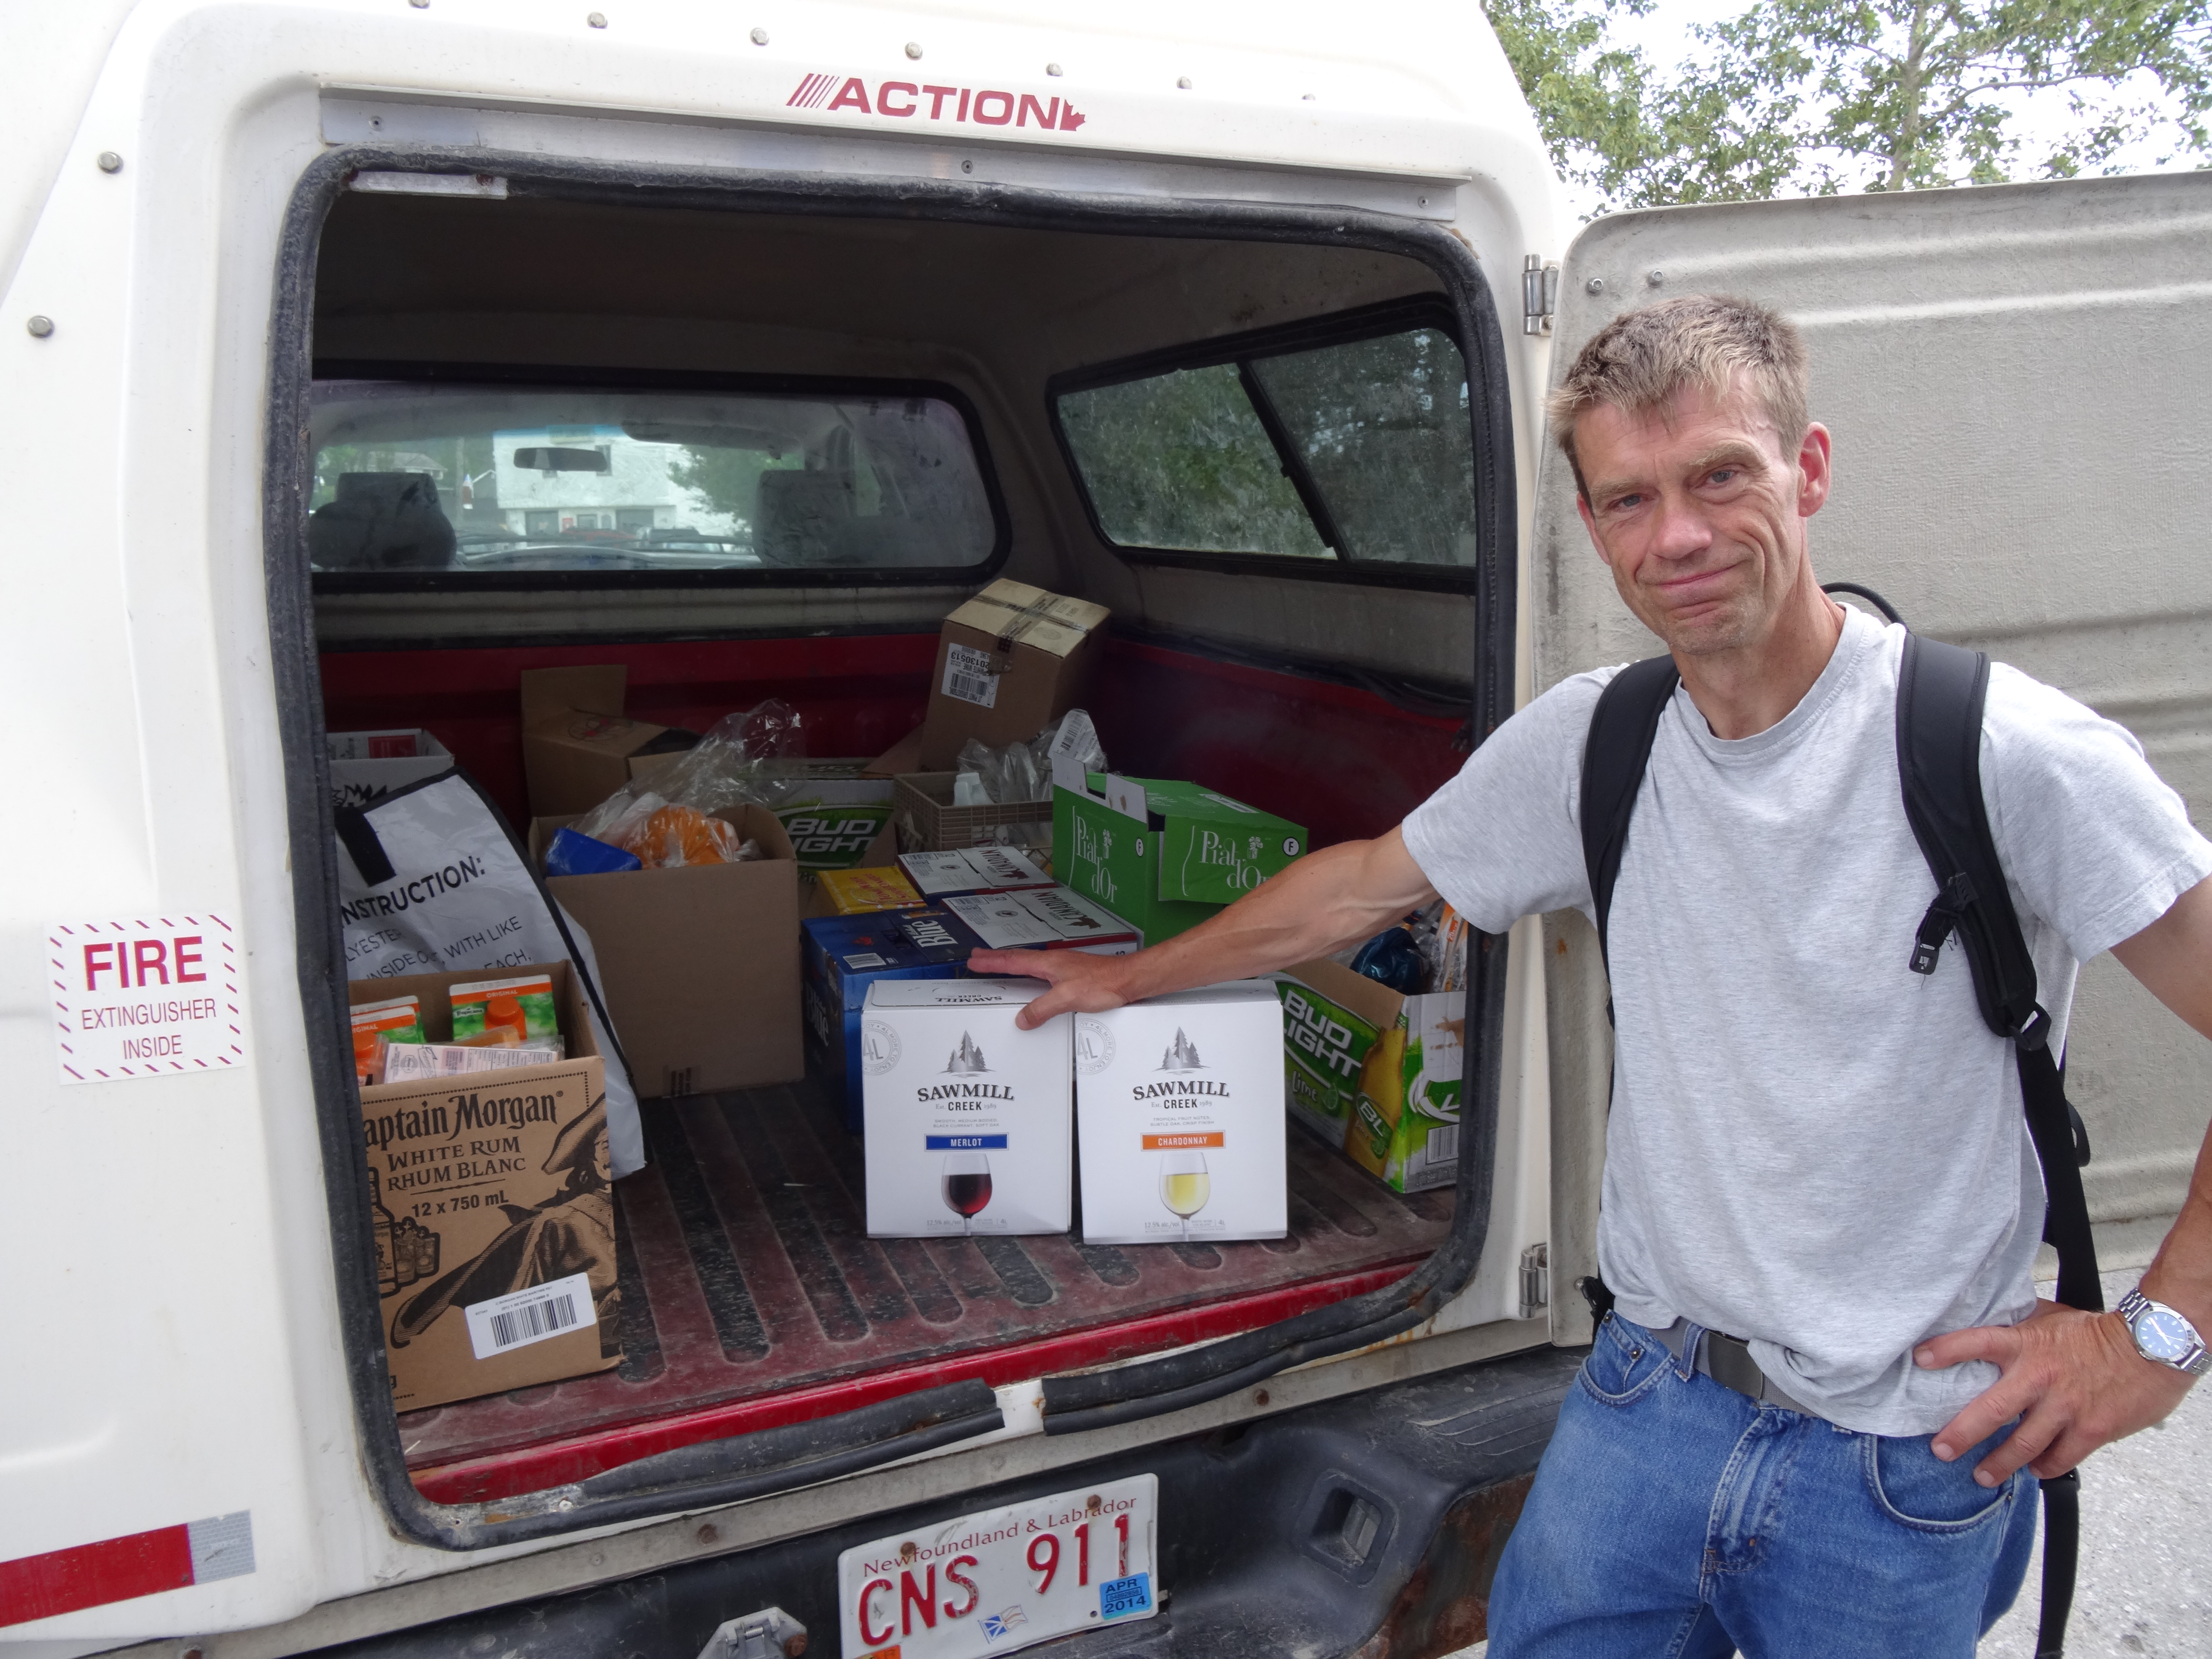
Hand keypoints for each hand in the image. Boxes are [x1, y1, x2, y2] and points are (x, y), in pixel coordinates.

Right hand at [967, 948, 1135, 1028]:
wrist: (1128, 979)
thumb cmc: (1102, 983)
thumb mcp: (1067, 998)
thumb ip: (1042, 1008)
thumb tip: (1021, 1019)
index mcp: (1048, 964)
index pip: (1012, 962)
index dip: (991, 962)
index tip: (973, 961)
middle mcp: (1053, 963)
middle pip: (1017, 959)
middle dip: (995, 959)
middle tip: (977, 958)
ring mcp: (1063, 968)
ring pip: (1030, 965)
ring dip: (1011, 965)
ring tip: (998, 967)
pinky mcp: (1073, 976)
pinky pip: (1042, 975)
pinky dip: (1029, 975)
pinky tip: (1032, 982)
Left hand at [1915, 1298, 2194, 1485]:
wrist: (2150, 1348)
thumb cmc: (2096, 1332)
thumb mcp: (2049, 1318)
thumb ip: (2019, 1327)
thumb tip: (1989, 1323)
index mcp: (2026, 1343)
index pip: (1977, 1342)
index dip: (1947, 1350)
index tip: (1920, 1359)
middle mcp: (2040, 1377)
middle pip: (1991, 1410)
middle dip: (1961, 1434)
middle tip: (1941, 1450)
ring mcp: (2065, 1407)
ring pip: (2022, 1445)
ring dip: (1999, 1464)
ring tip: (1981, 1476)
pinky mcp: (2090, 1430)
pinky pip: (2059, 1458)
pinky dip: (2043, 1467)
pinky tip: (2033, 1471)